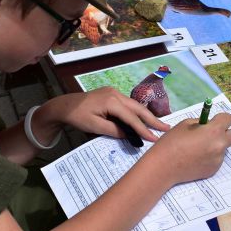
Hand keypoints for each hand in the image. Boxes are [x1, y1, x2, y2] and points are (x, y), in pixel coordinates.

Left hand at [46, 87, 168, 141]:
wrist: (64, 106)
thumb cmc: (77, 117)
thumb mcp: (95, 127)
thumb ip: (114, 130)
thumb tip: (130, 135)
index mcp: (112, 101)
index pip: (132, 118)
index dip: (144, 129)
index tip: (155, 138)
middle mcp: (116, 94)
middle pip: (138, 108)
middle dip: (152, 119)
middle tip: (167, 128)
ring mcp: (114, 92)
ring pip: (134, 105)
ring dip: (146, 115)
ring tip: (159, 124)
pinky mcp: (111, 94)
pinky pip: (128, 104)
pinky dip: (137, 112)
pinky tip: (143, 118)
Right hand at [147, 113, 230, 185]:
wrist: (164, 167)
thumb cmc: (172, 142)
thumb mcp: (185, 124)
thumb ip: (201, 123)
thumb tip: (208, 124)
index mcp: (214, 131)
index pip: (228, 118)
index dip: (220, 118)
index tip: (213, 121)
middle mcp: (220, 146)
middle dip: (225, 132)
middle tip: (212, 133)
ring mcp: (218, 160)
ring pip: (223, 148)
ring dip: (215, 145)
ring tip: (197, 148)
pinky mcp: (213, 170)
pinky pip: (216, 159)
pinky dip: (210, 157)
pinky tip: (195, 158)